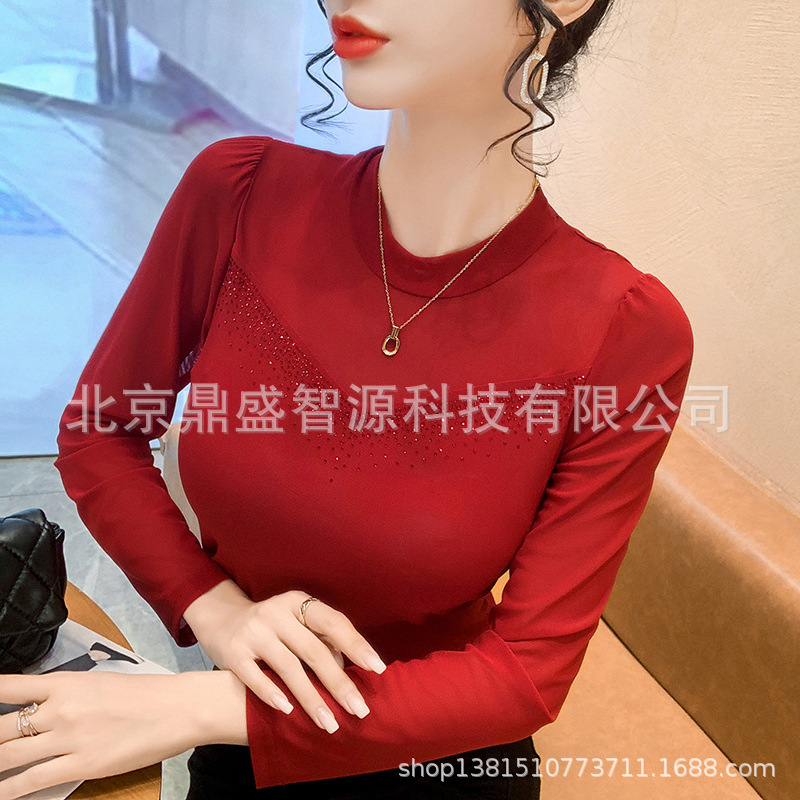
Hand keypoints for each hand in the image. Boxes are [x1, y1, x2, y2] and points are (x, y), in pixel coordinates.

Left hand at [0, 669, 231, 799]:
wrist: (177, 708)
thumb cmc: (145, 693)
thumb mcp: (100, 682)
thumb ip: (67, 693)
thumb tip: (40, 706)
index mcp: (67, 682)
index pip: (10, 686)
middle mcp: (61, 709)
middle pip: (2, 726)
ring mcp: (69, 738)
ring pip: (9, 755)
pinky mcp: (81, 765)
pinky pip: (32, 781)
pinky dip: (9, 790)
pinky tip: (1, 792)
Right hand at [183, 583, 386, 733]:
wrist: (221, 620)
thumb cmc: (273, 627)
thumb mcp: (296, 622)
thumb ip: (320, 639)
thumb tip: (349, 668)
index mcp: (298, 602)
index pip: (334, 622)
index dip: (356, 645)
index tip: (377, 669)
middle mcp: (276, 613)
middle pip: (314, 650)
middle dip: (339, 683)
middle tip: (359, 709)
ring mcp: (254, 631)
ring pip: (288, 667)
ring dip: (311, 698)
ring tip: (329, 724)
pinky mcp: (233, 652)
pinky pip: (255, 677)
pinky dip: (272, 694)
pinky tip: (288, 712)